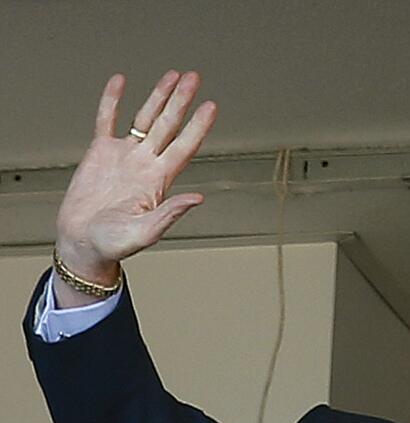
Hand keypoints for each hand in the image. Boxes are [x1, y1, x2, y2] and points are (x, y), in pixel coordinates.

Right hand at [54, 70, 216, 297]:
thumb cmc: (115, 244)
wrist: (83, 243)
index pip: (185, 145)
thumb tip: (198, 198)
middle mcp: (146, 163)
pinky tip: (120, 81)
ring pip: (145, 119)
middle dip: (181, 101)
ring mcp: (124, 156)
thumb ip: (171, 214)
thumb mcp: (146, 231)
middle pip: (168, 125)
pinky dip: (112, 101)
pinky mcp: (100, 153)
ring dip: (158, 97)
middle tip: (194, 77)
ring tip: (172, 75)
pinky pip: (106, 120)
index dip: (198, 126)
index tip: (211, 106)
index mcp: (160, 180)